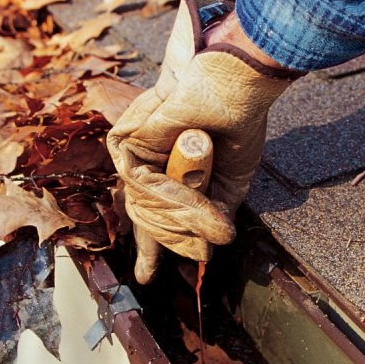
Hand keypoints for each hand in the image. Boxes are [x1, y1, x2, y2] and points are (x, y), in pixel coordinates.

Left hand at [106, 0, 296, 283]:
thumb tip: (211, 246)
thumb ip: (214, 212)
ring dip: (184, 205)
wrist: (230, 85)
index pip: (156, 218)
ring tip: (208, 192)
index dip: (152, 250)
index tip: (145, 278)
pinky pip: (140, 184)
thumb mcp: (233, 180)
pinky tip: (187, 167)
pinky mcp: (127, 142)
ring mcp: (139, 156)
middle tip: (194, 246)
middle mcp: (154, 169)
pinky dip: (168, 186)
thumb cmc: (237, 123)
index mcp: (177, 178)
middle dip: (167, 239)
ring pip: (145, 206)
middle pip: (147, 220)